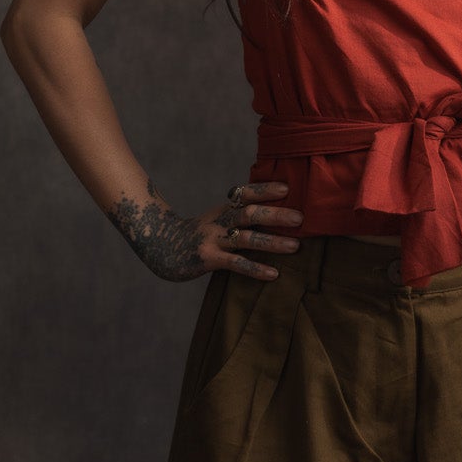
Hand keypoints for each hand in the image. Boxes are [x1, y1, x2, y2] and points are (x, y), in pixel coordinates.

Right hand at [110, 178, 303, 281]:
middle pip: (249, 214)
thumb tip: (273, 212)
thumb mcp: (216, 220)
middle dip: (275, 214)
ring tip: (296, 246)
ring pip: (246, 239)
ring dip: (272, 242)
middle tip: (300, 218)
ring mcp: (213, 240)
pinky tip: (273, 274)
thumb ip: (238, 216)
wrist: (161, 250)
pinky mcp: (209, 259)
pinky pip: (236, 264)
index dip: (265, 189)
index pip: (245, 194)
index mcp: (223, 210)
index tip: (287, 187)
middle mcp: (219, 222)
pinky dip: (256, 269)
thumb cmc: (197, 236)